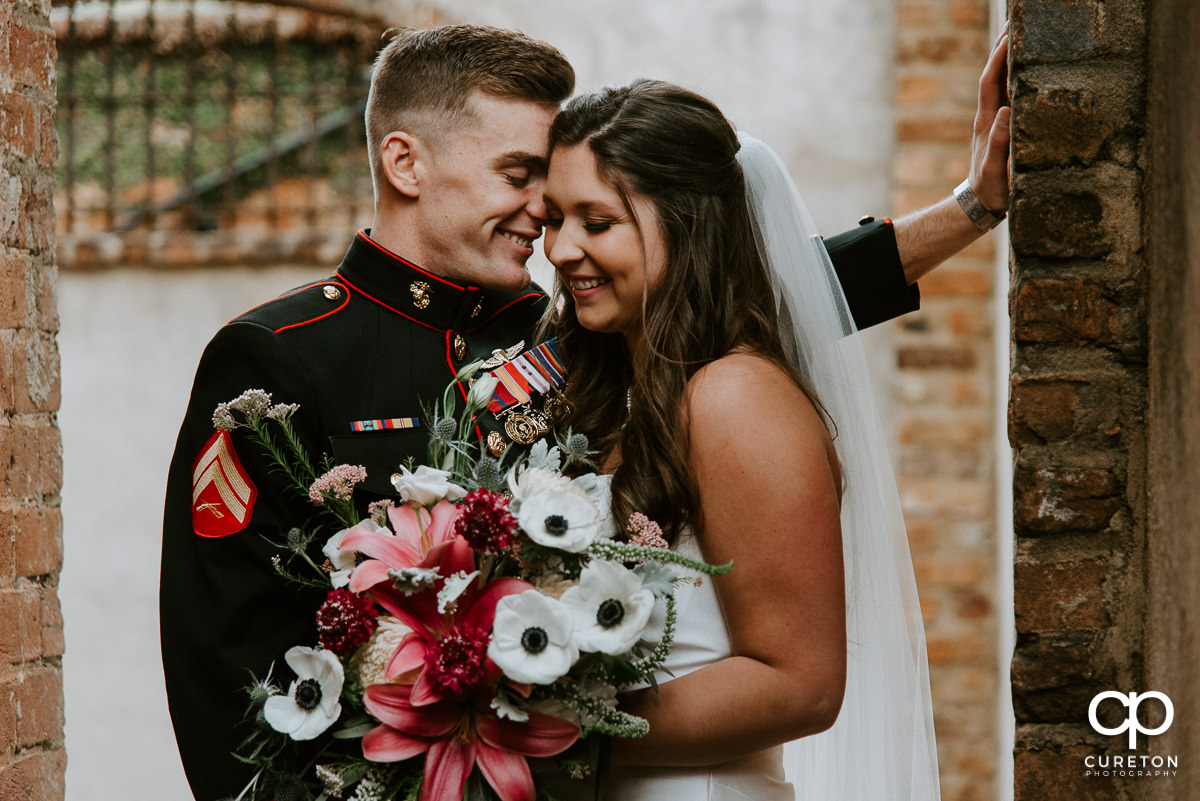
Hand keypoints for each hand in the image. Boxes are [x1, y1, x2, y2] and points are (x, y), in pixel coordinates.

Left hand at [969, 26, 1010, 213]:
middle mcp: (990, 116)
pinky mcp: (1003, 127)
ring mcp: (996, 121)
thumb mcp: (995, 168)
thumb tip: (1005, 111)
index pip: (990, 82)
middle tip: (1017, 23)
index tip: (1009, 35)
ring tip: (1023, 36)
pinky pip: (1010, 95)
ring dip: (1010, 59)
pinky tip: (1030, 68)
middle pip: (994, 75)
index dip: (998, 58)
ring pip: (1002, 83)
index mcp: (987, 122)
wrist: (982, 203)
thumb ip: (999, 142)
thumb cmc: (990, 189)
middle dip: (1003, 49)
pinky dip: (1018, 77)